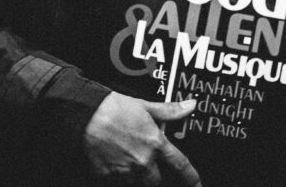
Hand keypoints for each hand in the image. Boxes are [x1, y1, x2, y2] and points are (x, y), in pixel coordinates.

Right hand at [84, 92, 200, 185]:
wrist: (87, 114)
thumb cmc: (115, 108)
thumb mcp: (146, 106)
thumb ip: (170, 111)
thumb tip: (190, 106)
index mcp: (155, 143)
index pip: (180, 166)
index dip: (191, 178)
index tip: (197, 184)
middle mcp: (143, 161)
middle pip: (156, 181)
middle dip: (154, 173)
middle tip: (147, 160)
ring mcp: (125, 171)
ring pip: (138, 183)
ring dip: (137, 175)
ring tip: (128, 156)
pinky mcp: (108, 176)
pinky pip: (119, 181)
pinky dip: (119, 174)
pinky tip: (115, 159)